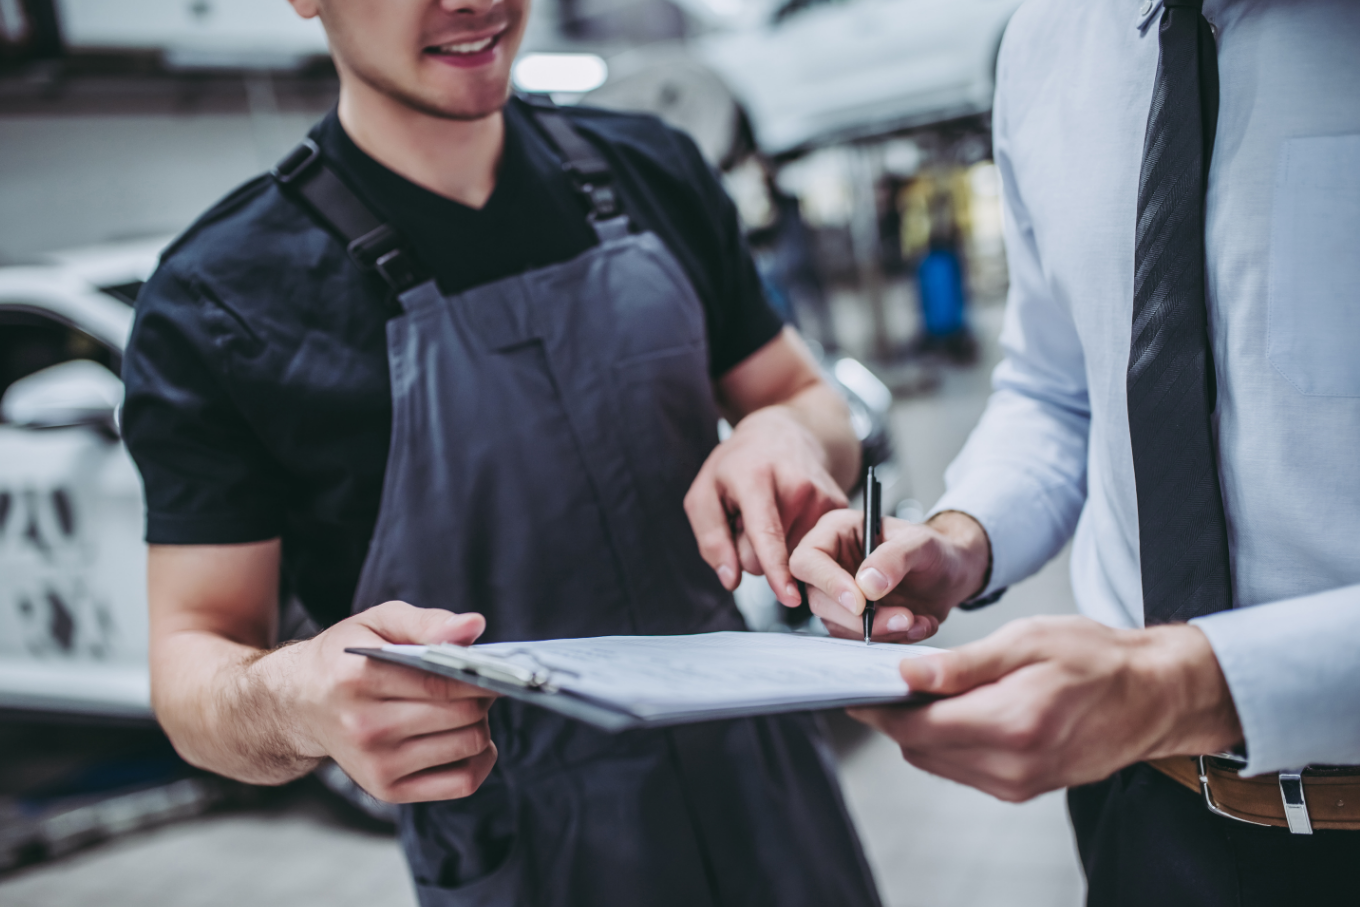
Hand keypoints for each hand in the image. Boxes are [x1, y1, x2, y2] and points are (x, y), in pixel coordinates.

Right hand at [269, 601, 498, 802]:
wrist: (300, 704)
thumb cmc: (347, 658)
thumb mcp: (377, 622)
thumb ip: (427, 622)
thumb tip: (474, 627)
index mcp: (358, 679)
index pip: (442, 683)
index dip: (480, 676)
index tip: (496, 668)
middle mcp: (364, 728)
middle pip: (461, 716)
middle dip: (483, 696)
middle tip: (479, 684)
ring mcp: (375, 765)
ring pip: (467, 746)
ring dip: (480, 724)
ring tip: (465, 707)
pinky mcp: (387, 791)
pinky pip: (461, 783)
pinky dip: (480, 759)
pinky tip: (470, 738)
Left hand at [685, 405, 848, 606]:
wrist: (785, 434)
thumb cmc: (739, 465)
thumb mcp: (705, 492)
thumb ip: (711, 539)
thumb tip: (731, 580)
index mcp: (756, 478)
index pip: (767, 534)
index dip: (776, 569)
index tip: (790, 597)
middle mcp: (797, 487)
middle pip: (771, 557)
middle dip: (752, 550)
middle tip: (750, 517)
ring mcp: (823, 497)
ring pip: (791, 557)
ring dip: (776, 546)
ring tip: (772, 512)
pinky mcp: (839, 507)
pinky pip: (811, 549)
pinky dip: (794, 540)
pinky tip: (790, 515)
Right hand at [790, 509, 989, 642]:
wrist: (953, 574)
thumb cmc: (935, 549)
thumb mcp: (921, 543)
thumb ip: (895, 557)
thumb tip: (866, 585)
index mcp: (836, 533)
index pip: (808, 560)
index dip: (828, 583)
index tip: (860, 602)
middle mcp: (832, 564)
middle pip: (819, 599)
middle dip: (861, 617)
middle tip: (902, 616)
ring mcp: (841, 595)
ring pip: (838, 624)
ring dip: (880, 630)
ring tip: (916, 619)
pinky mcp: (854, 620)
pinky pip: (859, 639)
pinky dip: (890, 638)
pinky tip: (917, 624)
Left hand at [849, 616, 1243, 800]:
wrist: (1153, 695)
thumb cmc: (1097, 659)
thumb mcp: (1027, 641)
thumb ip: (963, 664)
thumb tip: (908, 674)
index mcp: (1011, 724)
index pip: (917, 727)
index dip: (879, 709)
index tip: (855, 689)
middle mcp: (1013, 765)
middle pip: (920, 748)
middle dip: (896, 717)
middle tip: (887, 681)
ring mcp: (1019, 783)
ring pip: (937, 762)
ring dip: (920, 730)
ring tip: (923, 690)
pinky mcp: (1024, 787)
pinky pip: (964, 769)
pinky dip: (948, 742)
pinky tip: (955, 710)